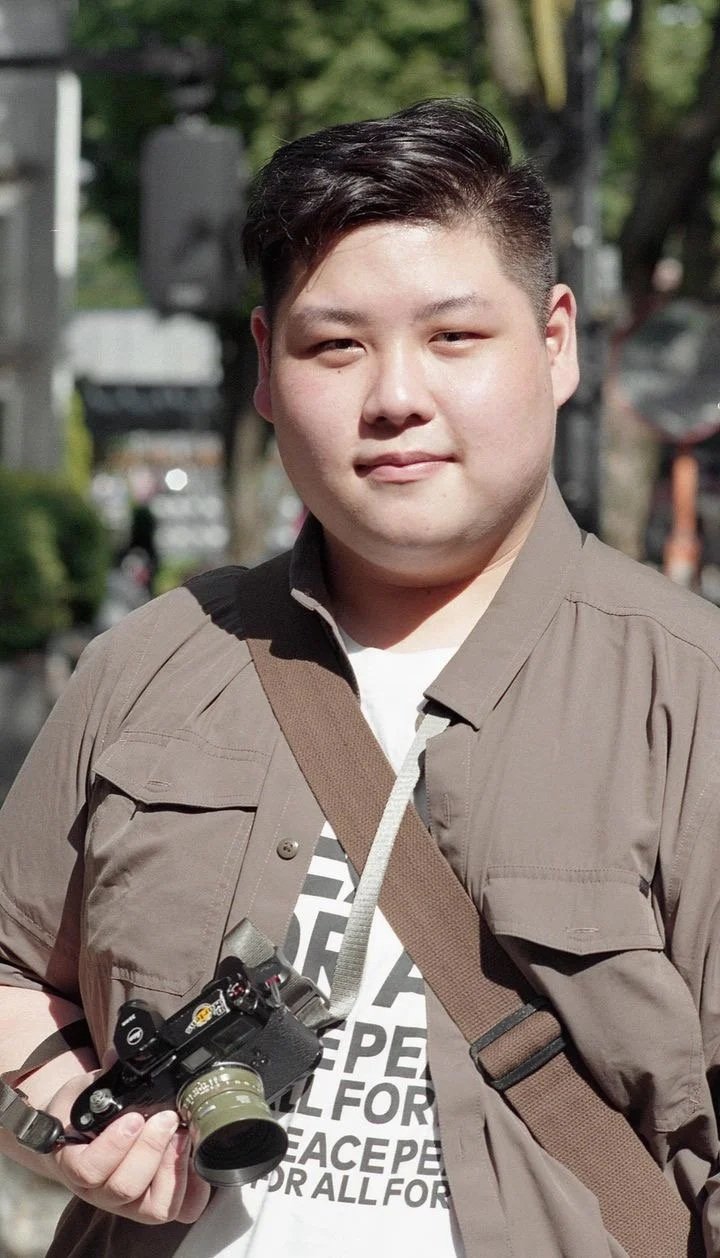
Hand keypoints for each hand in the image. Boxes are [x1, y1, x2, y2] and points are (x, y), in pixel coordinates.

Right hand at [47, 1072, 211, 1224]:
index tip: (134, 1118)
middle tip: (167, 1118)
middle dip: (151, 1149)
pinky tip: (195, 1154)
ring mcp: (130, 1202)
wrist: (85, 1134)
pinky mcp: (156, 1203)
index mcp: (76, 1163)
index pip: (88, 1171)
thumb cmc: (86, 1113)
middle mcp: (101, 1190)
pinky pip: (181, 1210)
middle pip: (125, 1187)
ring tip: (182, 1134)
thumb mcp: (87, 1090)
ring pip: (154, 1207)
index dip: (114, 1147)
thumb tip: (117, 1055)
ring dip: (174, 1167)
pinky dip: (195, 1186)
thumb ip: (101, 1077)